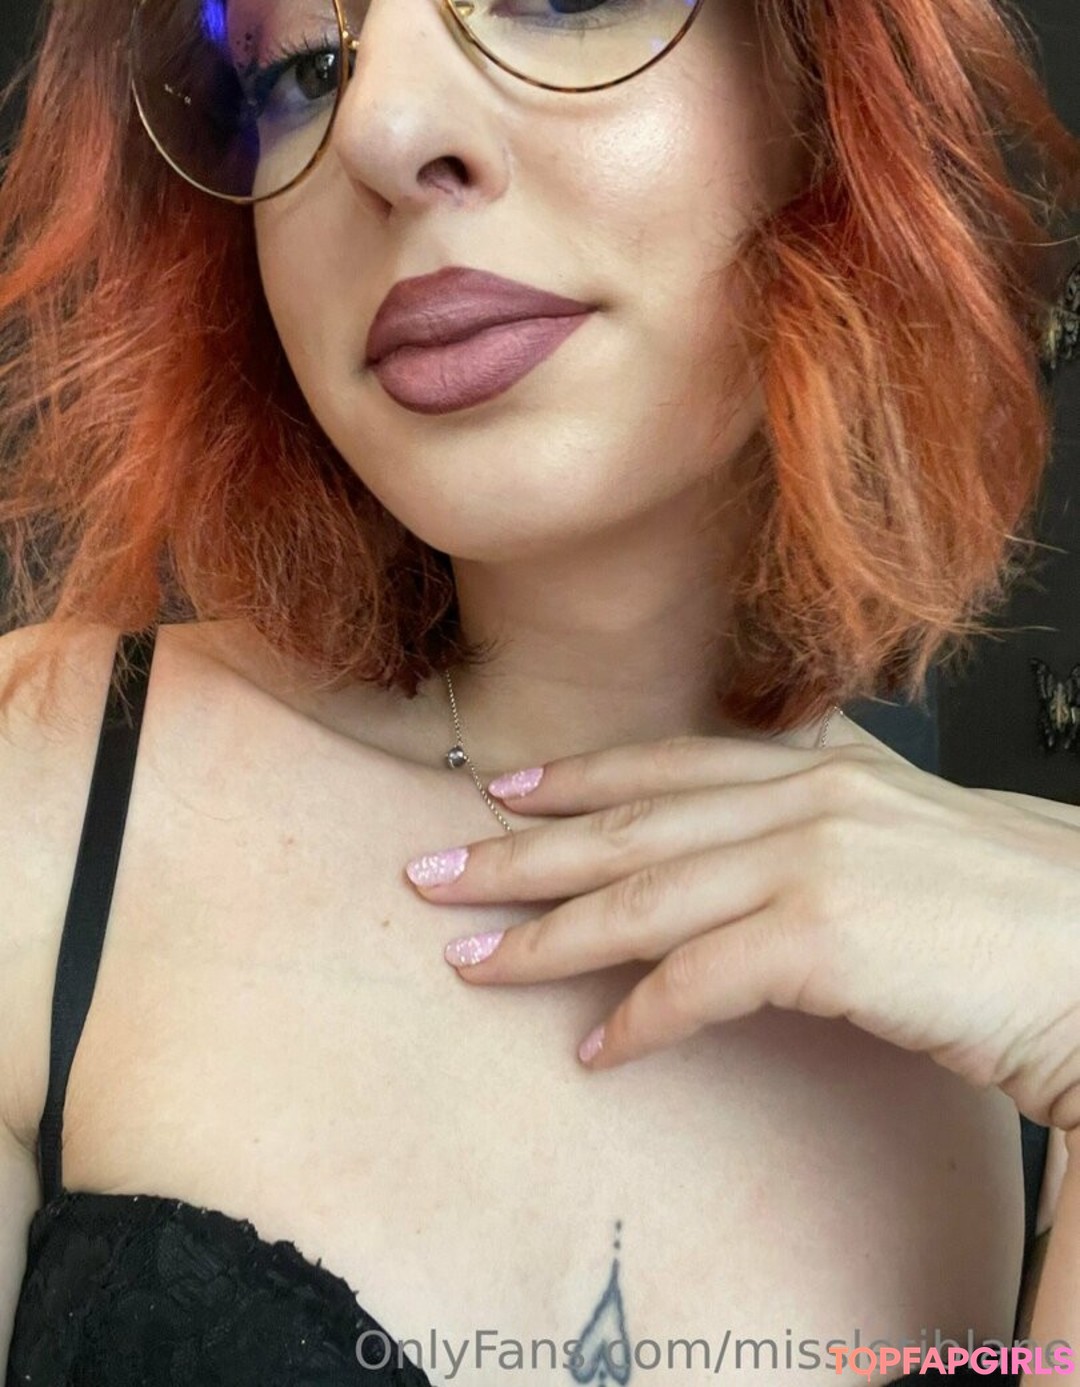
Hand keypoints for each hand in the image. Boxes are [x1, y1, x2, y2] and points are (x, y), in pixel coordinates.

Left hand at [402, 736, 1079, 1131]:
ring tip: (474, 960)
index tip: (509, 791)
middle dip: (522, 852)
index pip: (672, 765)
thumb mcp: (912, 843)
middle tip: (436, 873)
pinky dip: (641, 1018)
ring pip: (643, 896)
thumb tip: (758, 866)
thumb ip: (828, 834)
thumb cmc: (1026, 912)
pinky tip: (600, 1050)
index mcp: (827, 771)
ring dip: (547, 935)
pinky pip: (700, 982)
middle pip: (631, 824)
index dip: (581, 777)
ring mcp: (814, 859)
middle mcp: (809, 798)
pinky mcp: (827, 936)